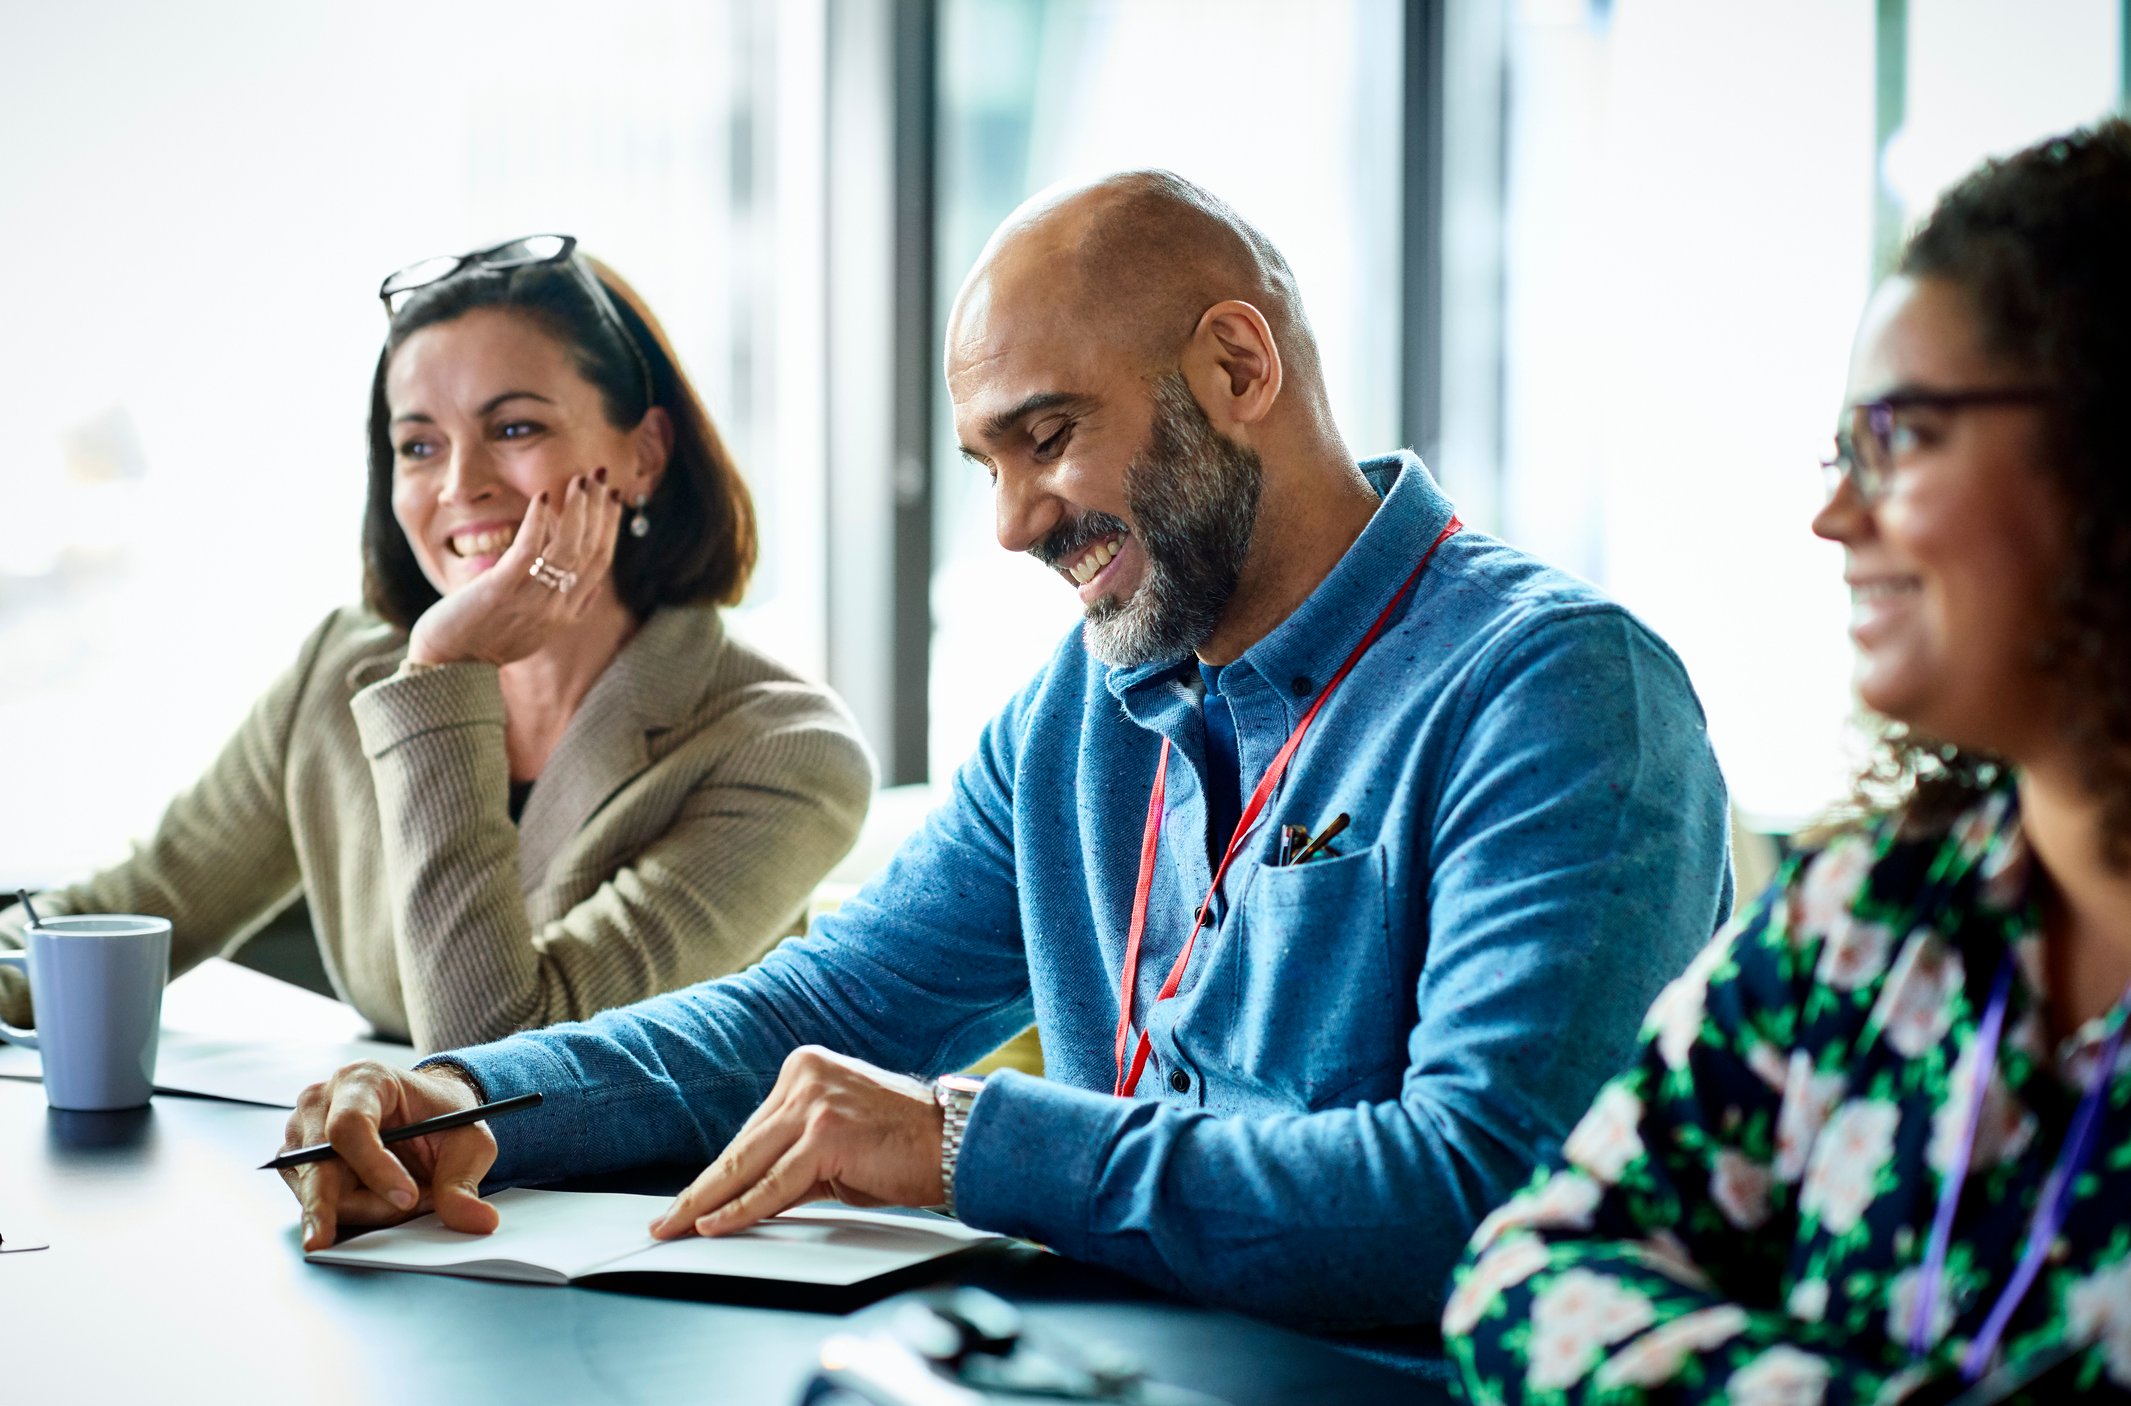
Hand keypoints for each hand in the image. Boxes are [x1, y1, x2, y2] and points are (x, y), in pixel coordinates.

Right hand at [280, 1061, 498, 1250]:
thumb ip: (464, 1182)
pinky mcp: (297, 1165)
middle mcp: (320, 1103)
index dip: (375, 1167)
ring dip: (365, 1208)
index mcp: (362, 1079)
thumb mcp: (468, 1143)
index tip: (407, 1197)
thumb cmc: (444, 1118)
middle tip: (403, 1214)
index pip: (349, 1126)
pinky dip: (353, 1212)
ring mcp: (302, 1135)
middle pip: (323, 1167)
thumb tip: (477, 1221)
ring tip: (405, 1196)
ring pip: (318, 1192)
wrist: (428, 1117)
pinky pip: (316, 1203)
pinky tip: (381, 1201)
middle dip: (366, 1203)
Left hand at [406, 469, 626, 666]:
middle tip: (601, 476)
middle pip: (590, 550)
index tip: (613, 498)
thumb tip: (592, 591)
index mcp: (566, 613)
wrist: (447, 664)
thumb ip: (565, 610)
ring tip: (580, 480)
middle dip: (599, 509)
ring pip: (567, 547)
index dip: (610, 526)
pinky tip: (543, 495)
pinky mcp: (501, 590)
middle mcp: (555, 607)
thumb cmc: (484, 642)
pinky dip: (539, 520)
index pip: (600, 562)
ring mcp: (530, 600)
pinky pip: (528, 549)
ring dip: (577, 509)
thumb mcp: (536, 631)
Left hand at [650, 1047, 943, 1240]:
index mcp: (804, 1069)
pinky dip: (742, 1208)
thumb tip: (745, 1195)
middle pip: (740, 1146)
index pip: (750, 1132)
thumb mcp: (836, 1145)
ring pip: (747, 1164)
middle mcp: (804, 1076)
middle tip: (664, 1220)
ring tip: (677, 1227)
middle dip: (699, 1191)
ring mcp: (815, 1102)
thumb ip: (792, 1159)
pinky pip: (774, 1183)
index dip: (717, 1174)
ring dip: (707, 1203)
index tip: (686, 1201)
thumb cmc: (902, 1145)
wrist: (954, 1142)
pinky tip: (715, 1224)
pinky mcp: (826, 1133)